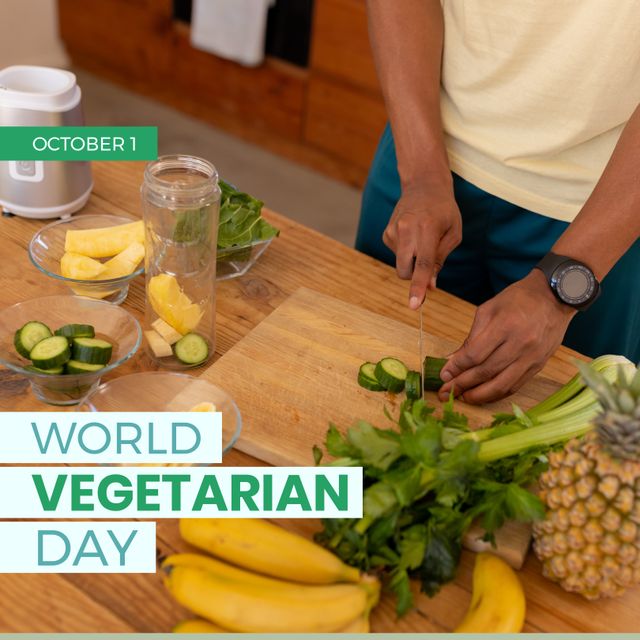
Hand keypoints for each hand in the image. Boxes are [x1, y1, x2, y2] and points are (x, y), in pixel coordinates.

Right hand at [383, 181, 461, 308]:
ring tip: (422, 238)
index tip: (414, 305)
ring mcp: (393, 231)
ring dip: (412, 260)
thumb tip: (430, 286)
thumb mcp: (453, 234)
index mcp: (427, 229)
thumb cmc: (444, 210)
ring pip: (401, 264)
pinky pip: (397, 255)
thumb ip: (441, 260)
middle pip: (405, 270)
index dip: (419, 287)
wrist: (423, 185)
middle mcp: (406, 230)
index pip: (422, 265)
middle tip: (429, 266)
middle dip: (415, 276)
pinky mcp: (386, 234)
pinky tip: (413, 235)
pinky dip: (406, 252)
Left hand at [438, 270, 575, 403]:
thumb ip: (471, 337)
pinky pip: (515, 386)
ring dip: (479, 395)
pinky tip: (483, 395)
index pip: (475, 354)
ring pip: (501, 385)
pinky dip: (496, 394)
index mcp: (504, 325)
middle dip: (462, 385)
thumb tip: (453, 359)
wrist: (555, 297)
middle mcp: (520, 344)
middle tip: (445, 392)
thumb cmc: (517, 299)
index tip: (444, 375)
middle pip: (486, 372)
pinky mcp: (538, 366)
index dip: (457, 367)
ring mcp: (531, 358)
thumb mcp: (488, 309)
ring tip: (463, 398)